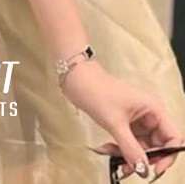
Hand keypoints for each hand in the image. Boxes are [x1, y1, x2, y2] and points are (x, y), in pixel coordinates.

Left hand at [62, 60, 183, 178]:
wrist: (77, 80)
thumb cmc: (98, 92)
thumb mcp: (116, 123)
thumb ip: (131, 148)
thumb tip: (143, 169)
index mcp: (154, 109)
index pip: (172, 137)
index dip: (168, 155)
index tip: (155, 168)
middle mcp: (149, 114)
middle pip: (157, 145)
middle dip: (143, 158)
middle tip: (128, 167)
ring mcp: (137, 119)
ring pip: (141, 146)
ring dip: (128, 154)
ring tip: (111, 153)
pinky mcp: (126, 123)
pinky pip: (129, 142)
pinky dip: (120, 148)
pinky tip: (107, 148)